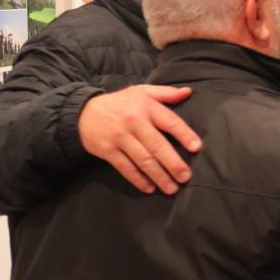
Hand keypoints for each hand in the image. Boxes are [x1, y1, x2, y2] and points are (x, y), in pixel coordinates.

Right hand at [77, 85, 202, 194]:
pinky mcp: (108, 151)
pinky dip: (138, 180)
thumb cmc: (120, 102)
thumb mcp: (142, 91)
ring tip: (172, 188)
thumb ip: (166, 93)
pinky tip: (150, 188)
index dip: (184, 134)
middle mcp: (134, 122)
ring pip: (143, 160)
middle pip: (157, 145)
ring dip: (159, 176)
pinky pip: (125, 168)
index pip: (169, 121)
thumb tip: (188, 92)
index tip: (196, 148)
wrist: (82, 112)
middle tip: (186, 177)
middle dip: (173, 163)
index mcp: (146, 107)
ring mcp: (120, 138)